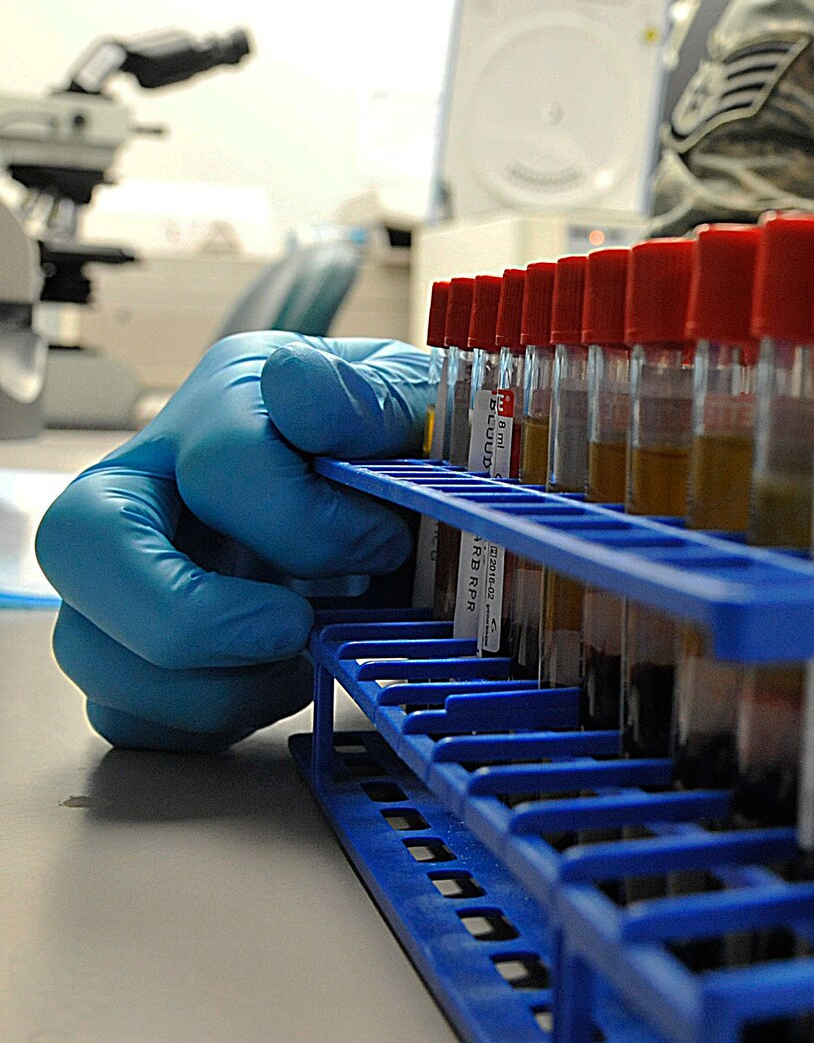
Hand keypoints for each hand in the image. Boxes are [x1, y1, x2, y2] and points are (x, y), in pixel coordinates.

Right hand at [35, 333, 428, 749]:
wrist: (424, 499)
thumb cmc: (415, 445)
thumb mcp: (423, 405)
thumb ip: (379, 402)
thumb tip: (301, 397)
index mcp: (232, 401)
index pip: (222, 464)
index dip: (311, 524)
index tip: (387, 546)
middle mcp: (158, 476)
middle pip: (84, 539)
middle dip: (190, 615)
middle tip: (294, 632)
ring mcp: (133, 564)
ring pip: (87, 644)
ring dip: (207, 684)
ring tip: (303, 661)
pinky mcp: (138, 643)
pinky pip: (124, 712)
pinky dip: (204, 719)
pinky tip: (279, 684)